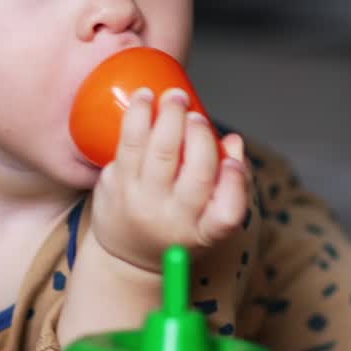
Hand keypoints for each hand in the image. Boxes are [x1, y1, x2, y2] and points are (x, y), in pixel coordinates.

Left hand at [90, 87, 249, 272]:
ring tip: (172, 95)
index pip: (227, 214)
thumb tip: (232, 140)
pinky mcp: (115, 188)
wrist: (125, 254)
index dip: (235, 184)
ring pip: (158, 153)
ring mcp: (142, 204)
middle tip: (196, 113)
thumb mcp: (206, 218)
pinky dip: (137, 118)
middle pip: (195, 173)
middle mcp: (173, 221)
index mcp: (203, 231)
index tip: (233, 160)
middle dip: (199, 134)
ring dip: (167, 116)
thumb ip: (226, 181)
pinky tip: (144, 99)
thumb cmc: (175, 227)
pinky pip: (127, 146)